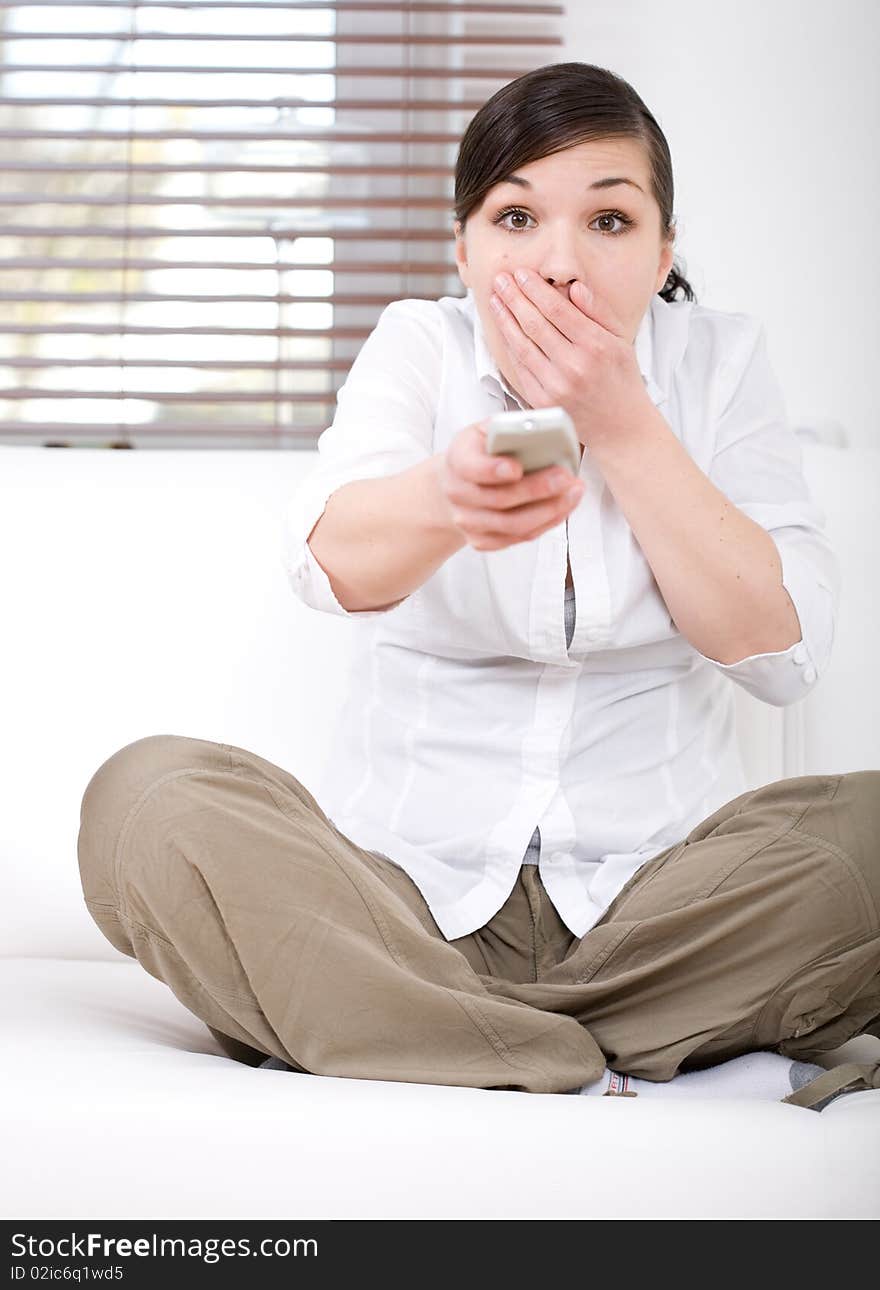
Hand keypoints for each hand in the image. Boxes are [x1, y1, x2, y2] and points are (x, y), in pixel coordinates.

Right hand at [435, 419, 583, 551]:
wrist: (458, 484)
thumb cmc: (481, 453)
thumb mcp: (488, 431)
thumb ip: (508, 429)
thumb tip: (544, 428)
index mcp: (458, 460)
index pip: (472, 468)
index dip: (493, 470)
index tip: (516, 468)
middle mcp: (458, 494)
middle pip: (499, 499)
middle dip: (537, 489)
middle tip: (565, 477)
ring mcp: (468, 521)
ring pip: (513, 524)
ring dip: (549, 510)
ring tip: (574, 493)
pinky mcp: (482, 540)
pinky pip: (519, 538)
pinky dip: (547, 523)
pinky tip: (564, 508)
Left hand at [488, 268, 651, 450]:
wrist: (620, 426)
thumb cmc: (621, 378)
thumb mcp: (621, 339)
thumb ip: (598, 311)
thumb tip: (574, 287)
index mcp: (595, 345)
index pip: (557, 309)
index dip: (535, 289)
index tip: (522, 274)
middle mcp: (574, 366)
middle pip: (534, 324)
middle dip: (514, 298)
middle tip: (500, 279)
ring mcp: (556, 386)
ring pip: (522, 345)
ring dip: (505, 319)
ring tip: (495, 300)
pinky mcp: (542, 402)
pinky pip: (520, 368)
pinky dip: (509, 346)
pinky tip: (503, 329)